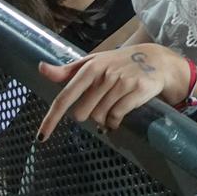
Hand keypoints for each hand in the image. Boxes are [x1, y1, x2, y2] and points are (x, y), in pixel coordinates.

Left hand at [36, 43, 191, 140]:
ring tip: (112, 107)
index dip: (52, 119)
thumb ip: (66, 71)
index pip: (65, 96)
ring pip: (99, 117)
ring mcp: (121, 82)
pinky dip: (114, 122)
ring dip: (103, 118)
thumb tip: (41, 68)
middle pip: (82, 113)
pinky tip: (119, 115)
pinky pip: (116, 118)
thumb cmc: (119, 62)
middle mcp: (104, 74)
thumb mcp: (93, 62)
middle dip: (88, 114)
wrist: (155, 59)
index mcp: (90, 67)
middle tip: (98, 104)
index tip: (42, 137)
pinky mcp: (136, 91)